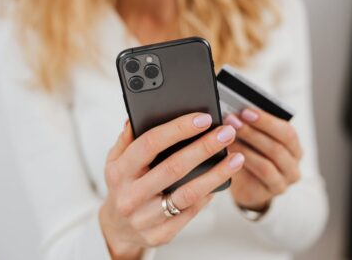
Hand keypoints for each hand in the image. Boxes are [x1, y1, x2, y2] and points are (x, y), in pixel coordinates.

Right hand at [99, 113, 243, 258]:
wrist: (118, 228)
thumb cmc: (123, 186)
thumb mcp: (115, 160)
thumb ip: (127, 138)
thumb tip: (137, 118)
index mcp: (119, 172)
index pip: (150, 144)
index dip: (178, 129)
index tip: (203, 119)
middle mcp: (131, 195)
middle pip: (174, 167)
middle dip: (204, 147)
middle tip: (226, 133)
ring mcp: (146, 218)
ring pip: (188, 193)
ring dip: (216, 174)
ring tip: (236, 158)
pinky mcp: (162, 234)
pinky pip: (191, 211)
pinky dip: (209, 194)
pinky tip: (222, 179)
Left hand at [225, 108, 302, 210]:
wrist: (246, 185)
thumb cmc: (250, 154)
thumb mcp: (253, 139)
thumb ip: (251, 125)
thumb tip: (236, 112)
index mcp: (293, 146)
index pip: (286, 131)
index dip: (266, 121)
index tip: (245, 111)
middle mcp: (293, 164)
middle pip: (277, 147)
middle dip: (252, 132)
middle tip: (232, 121)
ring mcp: (284, 181)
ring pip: (267, 164)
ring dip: (245, 149)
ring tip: (227, 138)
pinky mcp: (270, 193)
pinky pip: (258, 179)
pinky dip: (244, 164)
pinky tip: (230, 157)